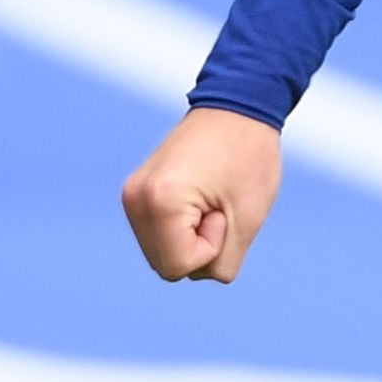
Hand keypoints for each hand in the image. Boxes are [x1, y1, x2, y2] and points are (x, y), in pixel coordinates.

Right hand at [122, 107, 285, 284]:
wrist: (237, 107)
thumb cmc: (249, 158)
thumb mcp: (246, 223)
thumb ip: (219, 262)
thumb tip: (191, 274)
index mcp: (159, 202)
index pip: (181, 267)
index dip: (213, 246)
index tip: (222, 208)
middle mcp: (136, 199)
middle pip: (167, 267)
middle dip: (199, 248)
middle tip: (217, 204)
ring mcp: (132, 195)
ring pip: (162, 255)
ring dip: (191, 239)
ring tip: (208, 200)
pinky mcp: (137, 193)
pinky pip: (160, 236)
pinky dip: (182, 229)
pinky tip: (197, 199)